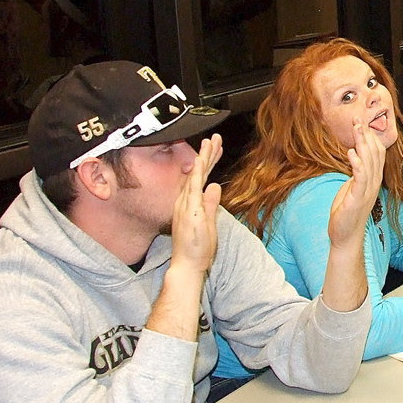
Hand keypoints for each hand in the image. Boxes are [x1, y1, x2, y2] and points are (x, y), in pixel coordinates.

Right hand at [170, 134, 223, 275]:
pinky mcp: (188, 210)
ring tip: (210, 142)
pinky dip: (195, 173)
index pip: (201, 177)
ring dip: (203, 158)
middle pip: (198, 172)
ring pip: (195, 175)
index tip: (216, 147)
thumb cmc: (197, 247)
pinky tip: (200, 160)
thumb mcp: (209, 220)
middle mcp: (186, 200)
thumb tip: (215, 186)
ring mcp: (186, 204)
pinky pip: (191, 188)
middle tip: (215, 138)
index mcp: (191, 201)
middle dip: (207, 154)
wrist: (187, 264)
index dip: (209, 161)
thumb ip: (211, 203)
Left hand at [327, 119, 385, 245]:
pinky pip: (360, 178)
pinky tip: (351, 152)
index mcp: (372, 180)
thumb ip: (356, 172)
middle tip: (358, 119)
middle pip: (374, 154)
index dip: (370, 137)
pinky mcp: (357, 199)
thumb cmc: (347, 213)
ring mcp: (367, 191)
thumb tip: (355, 155)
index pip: (377, 153)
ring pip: (369, 162)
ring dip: (362, 144)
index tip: (362, 123)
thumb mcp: (352, 187)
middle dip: (366, 135)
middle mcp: (373, 183)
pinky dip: (357, 164)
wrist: (346, 236)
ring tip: (356, 129)